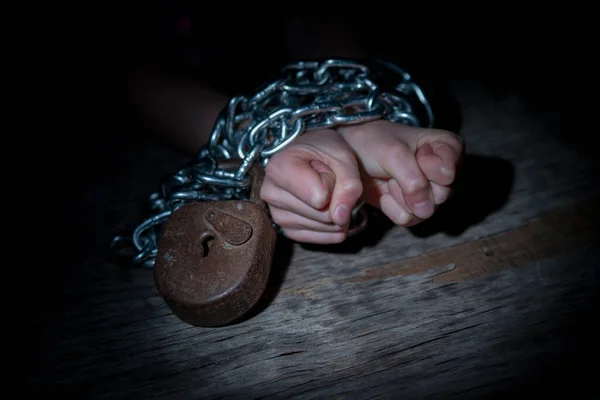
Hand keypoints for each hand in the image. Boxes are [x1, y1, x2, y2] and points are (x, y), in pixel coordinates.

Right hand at [260, 129, 362, 243]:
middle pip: (323, 214)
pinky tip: (322, 206)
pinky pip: (322, 237)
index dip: (332, 181)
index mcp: (279, 168)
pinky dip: (332, 225)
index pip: (320, 195)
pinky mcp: (288, 230)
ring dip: (335, 211)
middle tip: (323, 178)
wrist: (313, 156)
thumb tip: (340, 217)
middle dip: (335, 197)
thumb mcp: (343, 157)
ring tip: (321, 190)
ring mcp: (277, 215)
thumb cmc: (324, 151)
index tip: (322, 167)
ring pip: (325, 227)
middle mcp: (271, 193)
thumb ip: (349, 184)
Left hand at [339, 120, 463, 226]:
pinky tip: (386, 191)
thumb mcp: (393, 154)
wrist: (352, 155)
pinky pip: (409, 219)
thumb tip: (426, 211)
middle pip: (440, 196)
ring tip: (390, 177)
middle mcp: (445, 171)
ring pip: (424, 211)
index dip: (425, 168)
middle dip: (411, 186)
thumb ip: (413, 181)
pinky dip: (392, 206)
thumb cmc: (374, 143)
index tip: (411, 153)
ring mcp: (431, 192)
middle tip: (396, 168)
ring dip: (400, 196)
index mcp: (447, 147)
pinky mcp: (414, 208)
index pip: (448, 173)